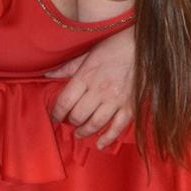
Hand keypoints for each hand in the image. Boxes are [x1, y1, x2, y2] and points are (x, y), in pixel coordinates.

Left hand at [47, 27, 134, 147]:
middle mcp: (99, 91)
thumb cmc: (114, 47)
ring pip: (95, 123)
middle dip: (71, 122)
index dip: (56, 113)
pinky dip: (108, 138)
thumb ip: (68, 67)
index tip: (54, 117)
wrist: (143, 46)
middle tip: (69, 122)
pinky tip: (100, 144)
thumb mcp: (88, 53)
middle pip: (78, 115)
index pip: (65, 102)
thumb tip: (48, 74)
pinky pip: (117, 127)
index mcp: (86, 77)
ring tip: (79, 134)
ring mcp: (116, 100)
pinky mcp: (130, 106)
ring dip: (84, 131)